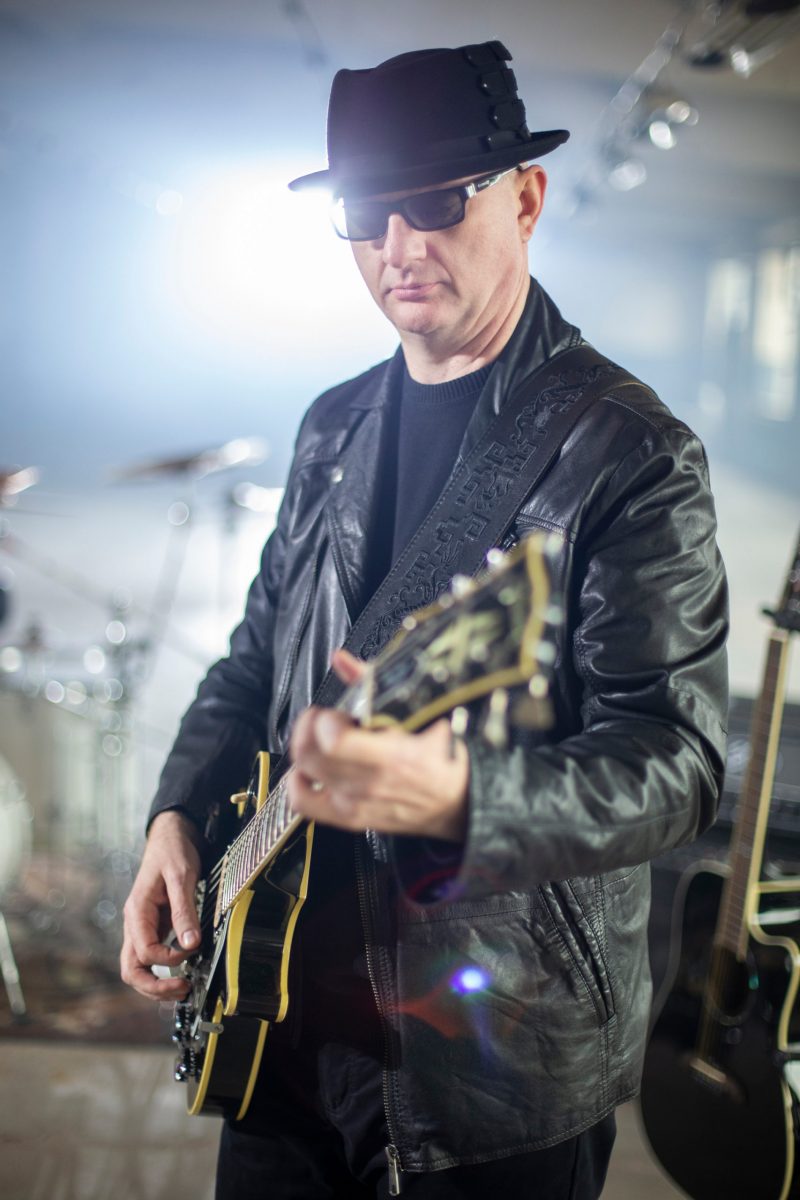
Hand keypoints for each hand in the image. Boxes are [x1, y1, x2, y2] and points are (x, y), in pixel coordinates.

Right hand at [120, 810, 202, 1000]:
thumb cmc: (172, 852)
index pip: (144, 951)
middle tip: (182, 989)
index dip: (168, 958)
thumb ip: (184, 910)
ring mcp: (141, 927)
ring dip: (156, 983)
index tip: (191, 951)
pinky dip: (161, 970)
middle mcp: (134, 923)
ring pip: (137, 967)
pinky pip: (149, 957)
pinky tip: (180, 971)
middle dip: (154, 986)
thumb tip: (191, 943)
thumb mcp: (181, 877)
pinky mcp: (152, 927)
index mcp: (137, 911)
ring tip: (182, 988)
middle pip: (131, 969)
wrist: (170, 836)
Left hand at [287, 650, 468, 840]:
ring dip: (305, 747)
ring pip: (304, 772)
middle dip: (309, 725)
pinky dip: (297, 782)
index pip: (335, 740)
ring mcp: (357, 803)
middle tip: (323, 717)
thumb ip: (374, 684)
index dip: (325, 719)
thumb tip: (343, 660)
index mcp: (393, 756)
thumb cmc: (443, 756)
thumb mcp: (421, 714)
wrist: (458, 801)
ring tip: (319, 738)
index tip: (334, 711)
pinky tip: (308, 768)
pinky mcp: (349, 817)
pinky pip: (304, 803)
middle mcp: (370, 783)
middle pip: (311, 753)